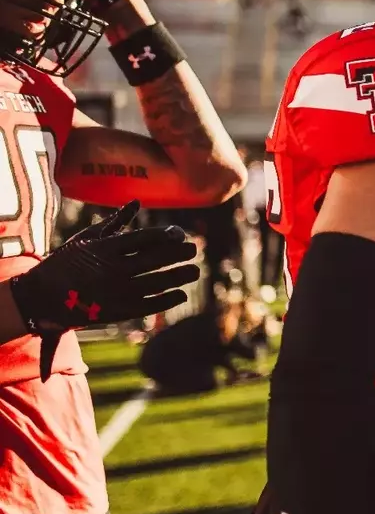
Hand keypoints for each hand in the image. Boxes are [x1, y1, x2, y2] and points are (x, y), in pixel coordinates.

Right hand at [10, 200, 197, 331]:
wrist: (41, 297)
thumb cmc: (65, 262)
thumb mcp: (85, 238)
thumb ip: (114, 222)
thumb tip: (136, 202)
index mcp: (103, 249)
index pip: (143, 239)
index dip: (165, 236)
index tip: (179, 234)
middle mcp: (111, 269)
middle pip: (154, 260)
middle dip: (178, 254)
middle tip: (194, 250)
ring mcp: (114, 292)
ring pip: (155, 283)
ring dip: (178, 277)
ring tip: (194, 271)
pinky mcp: (115, 312)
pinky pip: (148, 305)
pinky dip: (166, 300)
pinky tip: (180, 294)